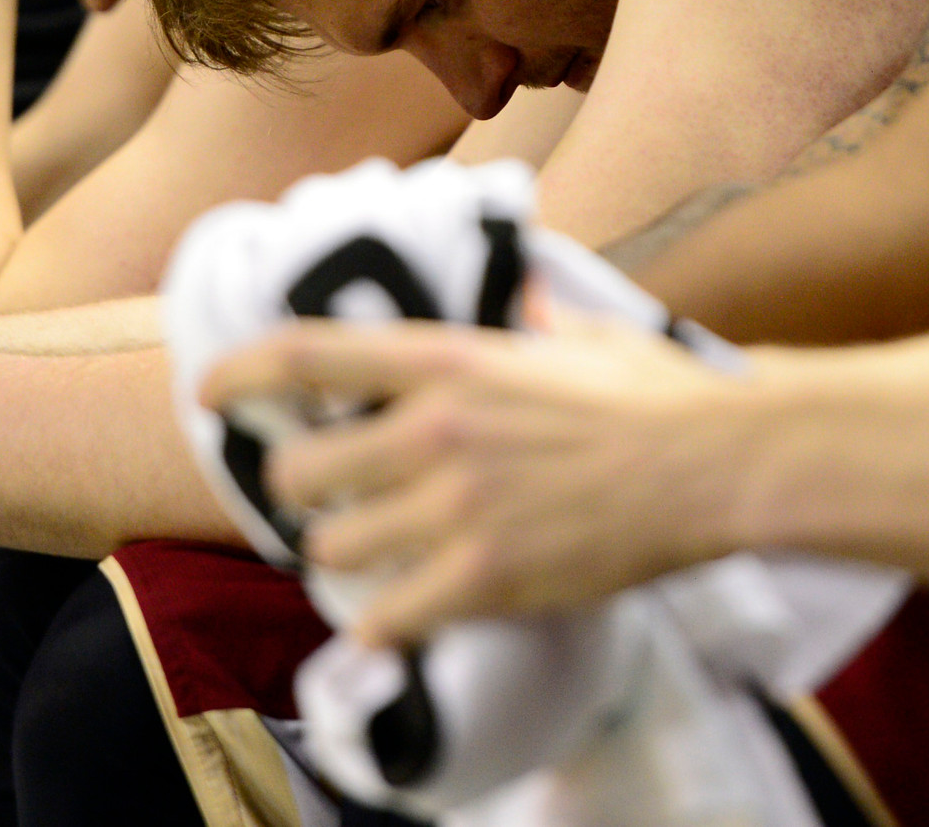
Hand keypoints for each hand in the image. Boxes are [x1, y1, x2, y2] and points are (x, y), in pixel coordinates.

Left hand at [198, 318, 746, 645]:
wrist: (719, 463)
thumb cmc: (660, 395)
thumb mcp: (586, 334)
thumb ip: (536, 320)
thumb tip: (525, 302)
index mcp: (451, 360)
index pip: (308, 355)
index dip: (242, 373)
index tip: (209, 391)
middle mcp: (435, 430)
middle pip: (302, 473)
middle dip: (302, 493)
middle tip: (326, 501)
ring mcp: (456, 508)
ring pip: (331, 550)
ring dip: (341, 558)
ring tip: (371, 557)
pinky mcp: (485, 577)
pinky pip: (387, 618)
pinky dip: (384, 625)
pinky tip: (400, 619)